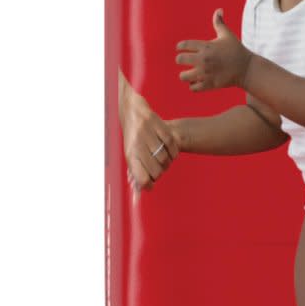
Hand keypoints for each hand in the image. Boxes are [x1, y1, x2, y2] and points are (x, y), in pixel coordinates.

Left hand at [118, 75, 178, 191]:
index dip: (148, 185)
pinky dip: (174, 150)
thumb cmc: (132, 137)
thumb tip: (138, 195)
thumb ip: (136, 173)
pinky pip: (171, 143)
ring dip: (168, 162)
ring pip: (165, 158)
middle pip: (156, 171)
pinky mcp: (155, 122)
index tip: (151, 185)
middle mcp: (136, 144)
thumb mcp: (131, 154)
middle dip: (161, 173)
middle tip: (159, 168)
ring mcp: (146, 133)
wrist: (131, 110)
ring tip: (166, 159)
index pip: (141, 179)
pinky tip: (171, 150)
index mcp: (130, 155)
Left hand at [177, 9, 249, 92]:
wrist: (246, 68)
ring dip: (185, 74)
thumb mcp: (227, 34)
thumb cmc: (236, 49)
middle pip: (179, 60)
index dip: (180, 46)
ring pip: (183, 76)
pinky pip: (192, 88)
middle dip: (180, 60)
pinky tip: (197, 81)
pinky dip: (193, 85)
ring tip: (190, 73)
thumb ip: (219, 23)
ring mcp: (205, 73)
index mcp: (206, 46)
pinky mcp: (208, 84)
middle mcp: (203, 59)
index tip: (181, 48)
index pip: (183, 45)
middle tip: (185, 60)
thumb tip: (218, 10)